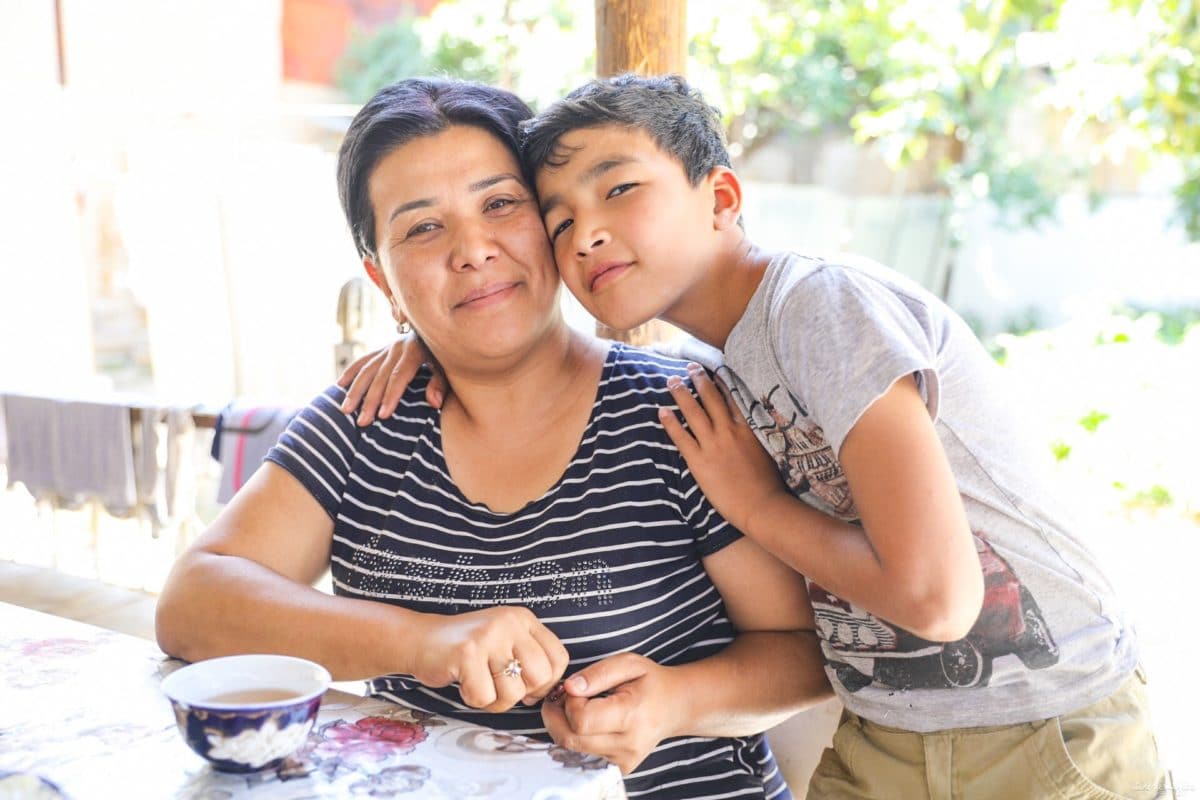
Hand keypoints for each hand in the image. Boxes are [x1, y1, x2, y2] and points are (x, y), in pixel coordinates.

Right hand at [336, 336, 447, 425]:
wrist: (438, 330)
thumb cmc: (445, 356)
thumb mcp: (448, 367)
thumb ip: (440, 384)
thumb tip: (434, 403)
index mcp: (415, 351)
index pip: (399, 377)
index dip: (390, 396)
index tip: (383, 415)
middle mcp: (397, 348)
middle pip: (380, 377)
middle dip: (370, 401)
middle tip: (362, 422)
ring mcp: (387, 348)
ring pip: (367, 370)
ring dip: (355, 390)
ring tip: (345, 410)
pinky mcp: (381, 349)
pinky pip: (363, 361)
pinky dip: (351, 372)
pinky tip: (340, 385)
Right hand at [409, 606, 567, 712]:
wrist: (421, 639)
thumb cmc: (467, 651)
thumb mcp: (505, 643)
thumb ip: (529, 659)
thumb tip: (550, 693)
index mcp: (523, 619)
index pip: (558, 658)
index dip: (547, 682)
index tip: (527, 687)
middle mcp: (510, 623)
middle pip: (540, 677)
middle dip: (521, 693)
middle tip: (499, 687)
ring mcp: (488, 636)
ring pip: (513, 692)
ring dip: (495, 700)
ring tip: (479, 683)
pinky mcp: (467, 653)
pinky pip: (484, 697)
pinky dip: (473, 699)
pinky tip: (464, 683)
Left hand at [541, 652, 679, 774]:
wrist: (676, 706)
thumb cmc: (651, 682)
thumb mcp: (628, 663)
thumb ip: (597, 673)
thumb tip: (569, 687)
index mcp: (631, 716)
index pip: (580, 719)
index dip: (569, 701)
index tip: (576, 688)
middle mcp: (627, 745)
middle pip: (570, 739)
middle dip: (558, 715)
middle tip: (565, 697)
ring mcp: (623, 761)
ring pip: (572, 749)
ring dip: (565, 726)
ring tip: (578, 707)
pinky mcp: (619, 768)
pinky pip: (582, 756)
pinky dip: (576, 738)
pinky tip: (587, 722)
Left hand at [657, 364, 788, 533]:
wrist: (761, 506)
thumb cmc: (769, 484)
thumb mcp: (769, 452)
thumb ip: (759, 437)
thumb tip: (755, 428)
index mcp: (748, 429)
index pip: (733, 399)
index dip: (721, 383)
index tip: (714, 370)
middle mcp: (729, 432)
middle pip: (711, 399)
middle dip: (699, 380)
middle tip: (690, 368)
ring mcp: (713, 445)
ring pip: (693, 413)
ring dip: (681, 394)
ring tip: (671, 381)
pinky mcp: (700, 462)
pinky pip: (681, 438)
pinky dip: (670, 423)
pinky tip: (661, 411)